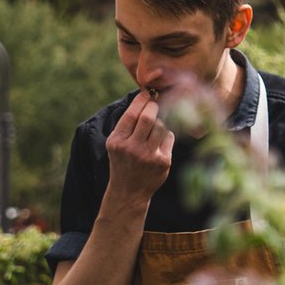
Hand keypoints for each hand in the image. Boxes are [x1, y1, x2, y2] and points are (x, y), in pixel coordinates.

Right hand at [104, 89, 174, 203]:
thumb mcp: (115, 143)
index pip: (131, 114)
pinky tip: (159, 140)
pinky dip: (166, 134)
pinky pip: (169, 137)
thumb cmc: (123, 160)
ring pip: (162, 125)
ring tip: (156, 122)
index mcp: (117, 141)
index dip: (141, 100)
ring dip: (161, 119)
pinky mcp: (163, 162)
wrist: (129, 191)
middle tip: (155, 104)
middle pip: (149, 117)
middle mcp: (132, 149)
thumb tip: (145, 96)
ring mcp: (149, 156)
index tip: (146, 93)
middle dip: (154, 106)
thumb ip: (126, 123)